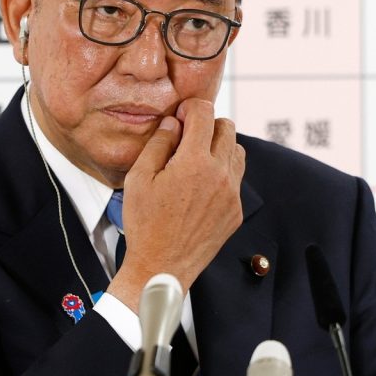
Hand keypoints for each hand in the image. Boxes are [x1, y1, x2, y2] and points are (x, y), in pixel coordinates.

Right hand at [106, 98, 244, 311]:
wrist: (161, 267)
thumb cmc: (145, 224)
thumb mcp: (139, 178)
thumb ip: (158, 143)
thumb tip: (173, 122)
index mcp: (195, 163)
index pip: (204, 114)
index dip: (190, 108)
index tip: (180, 115)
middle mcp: (220, 175)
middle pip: (227, 128)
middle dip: (206, 125)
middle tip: (187, 136)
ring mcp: (232, 195)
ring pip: (237, 151)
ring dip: (219, 147)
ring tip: (196, 159)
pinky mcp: (236, 212)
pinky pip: (236, 179)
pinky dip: (222, 173)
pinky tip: (200, 186)